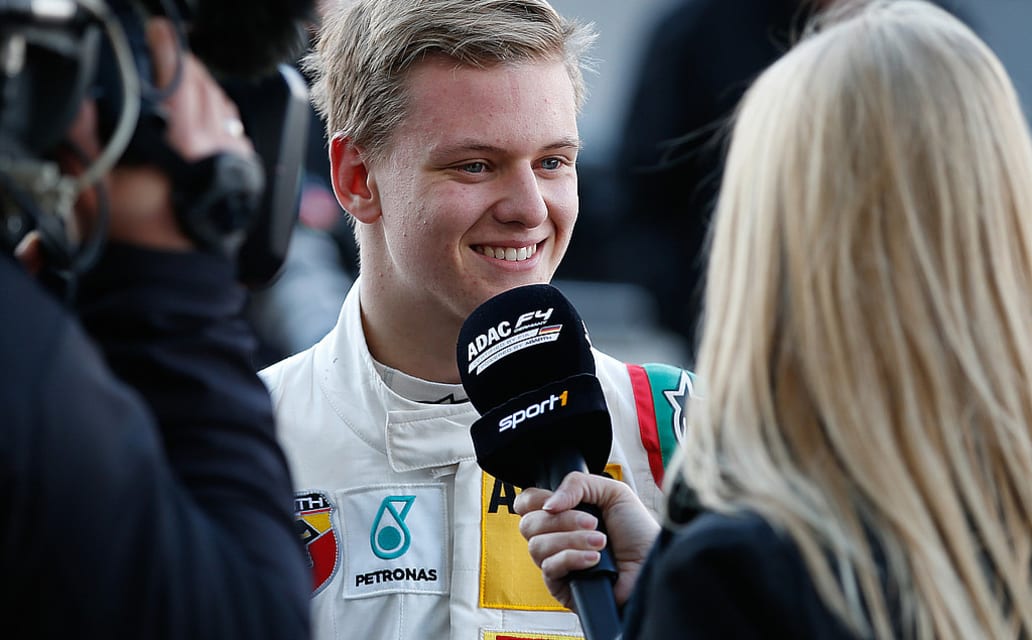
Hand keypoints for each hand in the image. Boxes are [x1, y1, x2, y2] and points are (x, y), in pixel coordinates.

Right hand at [104, 17, 255, 249]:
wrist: (169, 274)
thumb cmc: (133, 231)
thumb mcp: (98, 177)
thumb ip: (86, 132)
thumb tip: (86, 99)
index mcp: (180, 136)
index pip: (177, 74)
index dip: (166, 47)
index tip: (158, 32)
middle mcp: (213, 143)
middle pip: (205, 86)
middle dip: (186, 65)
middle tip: (169, 55)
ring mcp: (233, 160)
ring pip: (225, 108)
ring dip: (207, 89)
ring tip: (189, 83)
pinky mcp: (244, 177)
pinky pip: (238, 134)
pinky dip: (225, 118)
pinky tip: (213, 120)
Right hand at [514, 471, 660, 611]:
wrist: (653, 565)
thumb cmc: (638, 533)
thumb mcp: (613, 492)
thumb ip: (577, 484)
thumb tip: (547, 504)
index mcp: (564, 513)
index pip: (527, 504)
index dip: (533, 500)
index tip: (555, 502)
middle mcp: (556, 537)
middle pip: (528, 524)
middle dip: (562, 520)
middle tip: (592, 522)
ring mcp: (556, 562)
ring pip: (536, 546)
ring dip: (571, 539)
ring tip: (600, 541)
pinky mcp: (561, 586)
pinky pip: (550, 568)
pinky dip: (572, 558)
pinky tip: (594, 559)